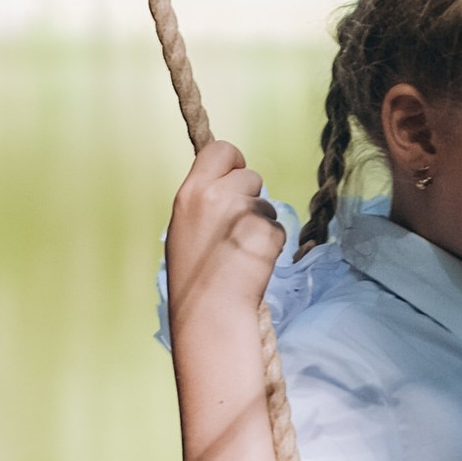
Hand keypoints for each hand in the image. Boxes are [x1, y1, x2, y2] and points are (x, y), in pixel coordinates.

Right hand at [167, 139, 285, 328]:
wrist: (210, 310)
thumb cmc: (194, 276)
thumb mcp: (184, 226)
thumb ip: (205, 199)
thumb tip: (227, 183)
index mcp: (191, 192)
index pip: (221, 150)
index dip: (233, 162)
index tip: (235, 177)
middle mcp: (216, 196)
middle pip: (250, 175)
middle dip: (250, 195)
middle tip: (237, 227)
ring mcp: (243, 213)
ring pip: (266, 203)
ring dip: (260, 222)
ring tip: (240, 250)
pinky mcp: (267, 231)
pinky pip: (277, 227)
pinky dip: (270, 243)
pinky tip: (252, 262)